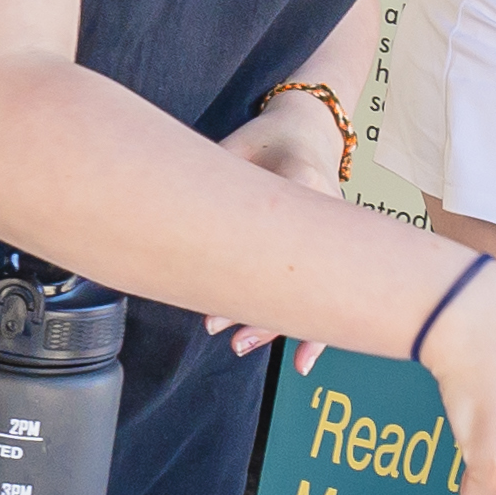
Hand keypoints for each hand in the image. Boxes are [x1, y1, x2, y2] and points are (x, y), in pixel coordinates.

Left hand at [211, 107, 348, 366]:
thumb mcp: (235, 146)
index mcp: (303, 177)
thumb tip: (163, 210)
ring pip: (310, 293)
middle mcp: (327, 213)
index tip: (219, 286)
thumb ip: (212, 176)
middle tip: (214, 328)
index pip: (280, 225)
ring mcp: (332, 239)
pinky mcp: (329, 254)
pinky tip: (302, 365)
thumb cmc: (267, 137)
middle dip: (257, 307)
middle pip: (296, 273)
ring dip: (275, 325)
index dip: (248, 259)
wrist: (313, 129)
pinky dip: (314, 332)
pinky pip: (324, 298)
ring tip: (239, 347)